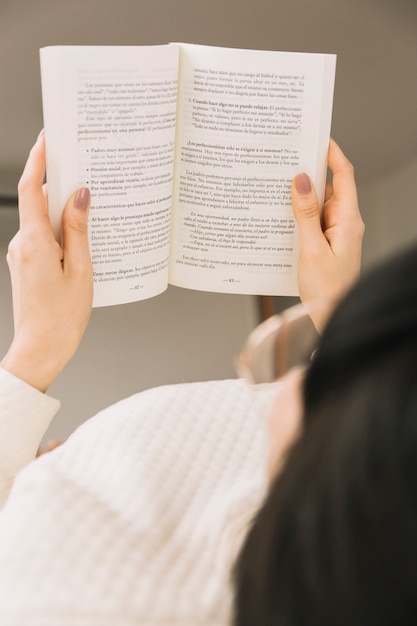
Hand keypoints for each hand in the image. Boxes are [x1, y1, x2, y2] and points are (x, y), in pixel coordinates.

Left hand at [0, 131, 92, 391]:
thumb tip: (81, 196)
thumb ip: (79, 230)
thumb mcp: (81, 271)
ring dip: (64, 216)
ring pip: (42, 222)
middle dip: (62, 188)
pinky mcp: (25, 264)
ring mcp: (21, 255)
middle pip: (39, 203)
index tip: (48, 139)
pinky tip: (82, 244)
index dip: (38, 160)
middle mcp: (22, 244)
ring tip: (94, 219)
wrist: (40, 349)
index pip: (31, 189)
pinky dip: (60, 234)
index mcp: (35, 242)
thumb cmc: (62, 318)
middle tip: (89, 178)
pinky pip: (43, 238)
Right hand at [291, 138, 363, 331]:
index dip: (332, 154)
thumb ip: (305, 213)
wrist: (330, 315)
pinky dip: (298, 213)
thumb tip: (302, 180)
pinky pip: (312, 220)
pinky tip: (281, 212)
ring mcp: (335, 232)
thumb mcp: (311, 248)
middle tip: (287, 156)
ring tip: (277, 182)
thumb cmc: (326, 289)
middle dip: (310, 170)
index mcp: (347, 220)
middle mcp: (344, 222)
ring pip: (318, 203)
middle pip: (329, 187)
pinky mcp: (325, 242)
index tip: (317, 136)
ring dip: (301, 194)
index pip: (344, 176)